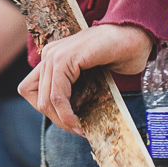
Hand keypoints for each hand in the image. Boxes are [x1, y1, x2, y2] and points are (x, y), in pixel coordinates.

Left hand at [18, 23, 154, 133]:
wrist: (136, 37)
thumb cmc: (119, 55)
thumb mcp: (89, 76)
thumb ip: (74, 89)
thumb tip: (65, 119)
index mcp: (52, 57)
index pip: (32, 91)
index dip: (48, 110)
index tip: (70, 121)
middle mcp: (49, 54)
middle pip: (38, 99)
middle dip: (58, 120)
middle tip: (79, 130)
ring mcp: (54, 55)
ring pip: (46, 101)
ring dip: (63, 121)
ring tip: (81, 129)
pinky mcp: (65, 59)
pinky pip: (58, 96)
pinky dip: (67, 114)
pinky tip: (80, 122)